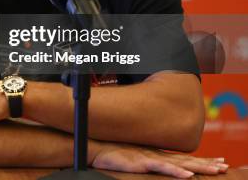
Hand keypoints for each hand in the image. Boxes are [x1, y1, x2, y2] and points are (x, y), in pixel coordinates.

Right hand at [91, 143, 227, 177]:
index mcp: (157, 155)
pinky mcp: (142, 162)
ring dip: (198, 166)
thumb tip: (159, 166)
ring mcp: (151, 158)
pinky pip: (162, 167)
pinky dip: (176, 170)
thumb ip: (149, 162)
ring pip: (180, 163)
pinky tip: (187, 174)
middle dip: (206, 163)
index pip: (184, 157)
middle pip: (186, 159)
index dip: (201, 160)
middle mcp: (157, 155)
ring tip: (215, 170)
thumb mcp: (135, 158)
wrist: (97, 147)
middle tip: (224, 165)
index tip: (218, 162)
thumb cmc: (113, 154)